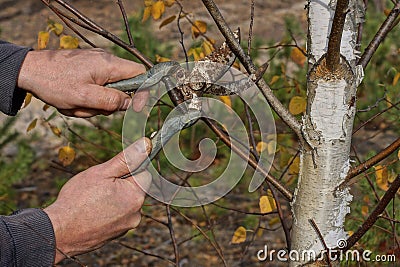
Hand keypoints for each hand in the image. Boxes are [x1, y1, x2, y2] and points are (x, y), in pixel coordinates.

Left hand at [17, 49, 146, 116]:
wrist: (29, 70)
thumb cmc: (55, 83)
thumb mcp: (85, 98)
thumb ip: (111, 101)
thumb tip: (130, 103)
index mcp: (109, 64)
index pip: (140, 74)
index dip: (143, 91)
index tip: (136, 108)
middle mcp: (105, 60)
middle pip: (123, 85)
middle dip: (110, 102)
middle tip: (93, 108)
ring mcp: (96, 63)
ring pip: (108, 89)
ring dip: (95, 102)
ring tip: (76, 104)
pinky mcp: (87, 68)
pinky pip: (96, 86)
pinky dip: (88, 97)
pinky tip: (73, 99)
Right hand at [44, 137, 151, 262]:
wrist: (59, 233)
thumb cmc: (78, 201)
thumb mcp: (102, 172)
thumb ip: (127, 159)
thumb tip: (146, 144)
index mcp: (135, 196)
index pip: (144, 174)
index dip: (128, 169)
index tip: (112, 172)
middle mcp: (136, 214)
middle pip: (135, 189)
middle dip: (121, 183)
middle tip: (98, 186)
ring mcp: (126, 226)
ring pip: (125, 202)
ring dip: (114, 198)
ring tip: (92, 200)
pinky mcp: (117, 234)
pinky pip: (117, 215)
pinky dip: (108, 211)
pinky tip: (92, 211)